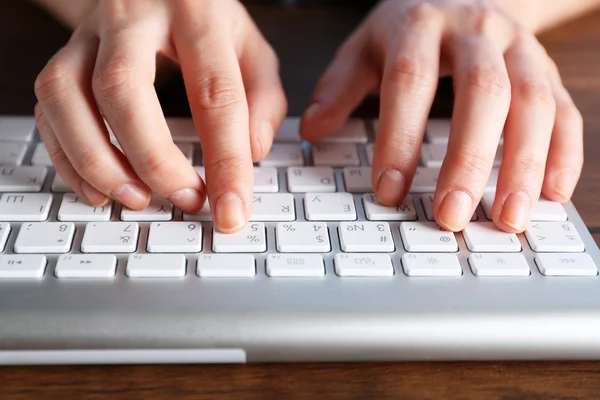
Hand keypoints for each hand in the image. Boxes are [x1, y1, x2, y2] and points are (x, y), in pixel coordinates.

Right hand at [34, 0, 286, 232]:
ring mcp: (90, 33)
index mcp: (196, 12)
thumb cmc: (205, 20)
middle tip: (185, 199)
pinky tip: (99, 187)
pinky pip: (48, 107)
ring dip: (97, 161)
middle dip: (152, 159)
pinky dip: (68, 158)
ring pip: (67, 95)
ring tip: (136, 198)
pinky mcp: (64, 53)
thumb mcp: (250, 46)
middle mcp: (133, 15)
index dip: (225, 161)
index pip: (214, 93)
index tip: (232, 211)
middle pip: (123, 89)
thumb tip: (253, 152)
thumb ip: (262, 97)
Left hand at [301, 0, 582, 232]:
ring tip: (509, 218)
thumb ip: (340, 87)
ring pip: (533, 103)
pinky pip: (565, 109)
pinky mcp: (546, 67)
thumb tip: (311, 131)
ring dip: (525, 165)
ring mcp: (518, 48)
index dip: (400, 137)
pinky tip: (552, 195)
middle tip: (452, 216)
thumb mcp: (366, 46)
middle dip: (468, 159)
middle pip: (482, 92)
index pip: (410, 80)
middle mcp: (476, 32)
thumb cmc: (410, 28)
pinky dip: (564, 153)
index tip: (389, 190)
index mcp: (420, 24)